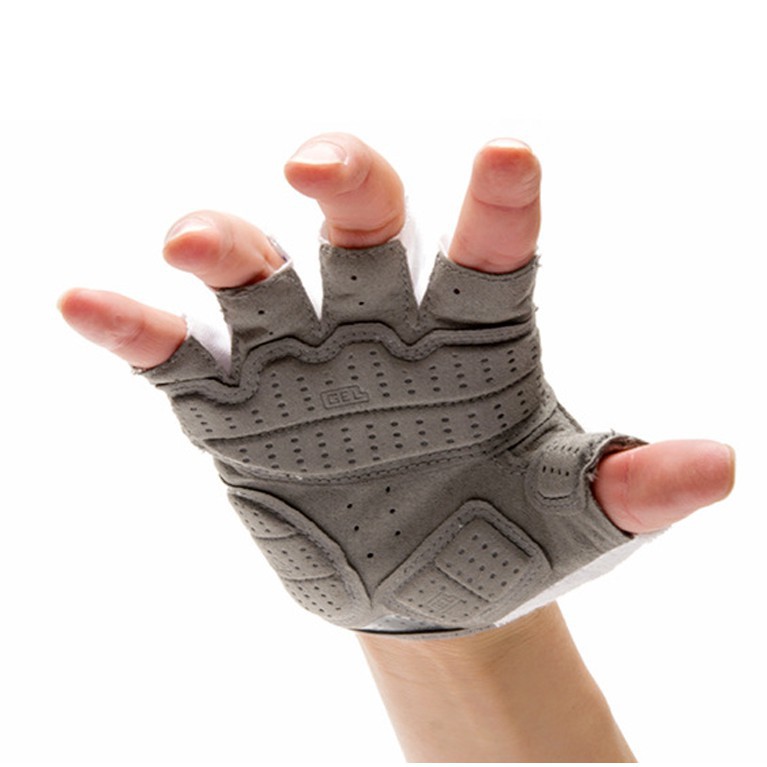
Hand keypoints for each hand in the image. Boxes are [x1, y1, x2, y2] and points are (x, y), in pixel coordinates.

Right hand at [59, 132, 733, 539]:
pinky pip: (176, 358)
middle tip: (322, 168)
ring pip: (258, 277)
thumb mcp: (578, 518)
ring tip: (196, 243)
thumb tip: (717, 468)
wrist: (433, 579)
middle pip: (361, 226)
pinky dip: (133, 330)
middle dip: (344, 184)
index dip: (497, 202)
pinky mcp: (236, 411)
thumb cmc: (511, 535)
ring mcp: (303, 364)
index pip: (491, 250)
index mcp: (477, 336)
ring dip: (225, 247)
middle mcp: (383, 326)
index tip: (507, 153)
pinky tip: (85, 303)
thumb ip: (634, 488)